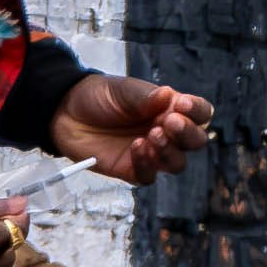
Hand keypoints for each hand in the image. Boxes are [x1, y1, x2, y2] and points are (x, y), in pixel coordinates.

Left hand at [51, 72, 213, 182]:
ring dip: (169, 151)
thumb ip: (146, 96)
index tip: (182, 103)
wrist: (66, 111)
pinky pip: (149, 176)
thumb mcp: (123, 90)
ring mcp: (150, 153)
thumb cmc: (99, 96)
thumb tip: (168, 96)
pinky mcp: (132, 170)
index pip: (199, 114)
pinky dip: (147, 164)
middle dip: (188, 133)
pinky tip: (136, 147)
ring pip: (177, 164)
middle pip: (195, 142)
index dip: (197, 111)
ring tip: (151, 135)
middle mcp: (165, 132)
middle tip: (169, 122)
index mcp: (170, 109)